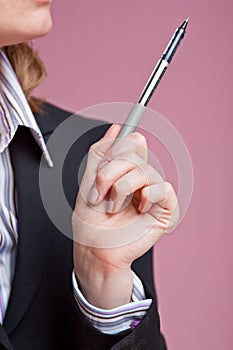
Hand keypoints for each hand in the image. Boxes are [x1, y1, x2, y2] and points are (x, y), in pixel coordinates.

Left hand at [72, 124, 178, 308]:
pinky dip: (144, 196)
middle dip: (109, 171)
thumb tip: (115, 128)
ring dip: (120, 188)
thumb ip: (100, 153)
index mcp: (126, 172)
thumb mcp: (88, 180)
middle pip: (136, 151)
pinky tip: (137, 208)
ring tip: (111, 206)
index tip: (117, 142)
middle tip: (100, 191)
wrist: (94, 248)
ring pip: (145, 170)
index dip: (119, 146)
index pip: (132, 143)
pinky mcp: (166, 209)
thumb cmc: (91, 221)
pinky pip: (163, 188)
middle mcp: (142, 179)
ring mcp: (154, 193)